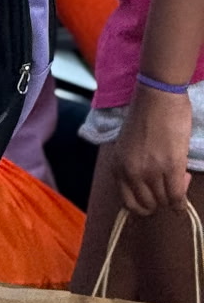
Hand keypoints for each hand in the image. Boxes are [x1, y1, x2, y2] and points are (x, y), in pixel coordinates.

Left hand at [113, 84, 193, 217]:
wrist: (158, 96)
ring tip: (180, 179)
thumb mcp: (128, 146)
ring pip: (164, 201)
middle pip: (147, 205)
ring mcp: (150, 171)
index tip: (154, 200)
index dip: (143, 206)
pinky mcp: (170, 166)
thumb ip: (133, 166)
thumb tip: (149, 186)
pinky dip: (182, 200)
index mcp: (117, 166)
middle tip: (170, 186)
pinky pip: (177, 195)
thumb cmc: (145, 116)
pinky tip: (185, 191)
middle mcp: (131, 172)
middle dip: (160, 201)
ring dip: (173, 196)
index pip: (128, 203)